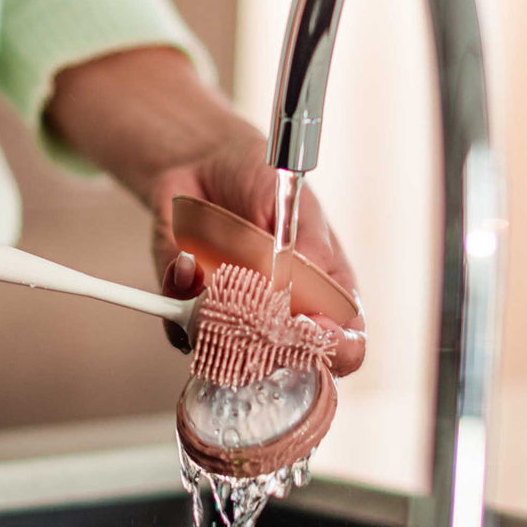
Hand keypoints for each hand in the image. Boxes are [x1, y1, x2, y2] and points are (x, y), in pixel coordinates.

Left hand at [149, 133, 365, 376]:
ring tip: (205, 271)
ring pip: (227, 355)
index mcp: (324, 293)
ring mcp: (235, 318)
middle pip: (286, 364)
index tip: (314, 327)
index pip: (346, 342)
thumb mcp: (291, 199)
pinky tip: (183, 261)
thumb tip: (298, 288)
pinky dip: (180, 297)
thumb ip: (303, 245)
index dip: (337, 348)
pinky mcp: (191, 310)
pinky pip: (180, 329)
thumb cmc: (260, 180)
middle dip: (264, 345)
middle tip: (247, 307)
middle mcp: (281, 315)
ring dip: (213, 321)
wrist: (203, 163)